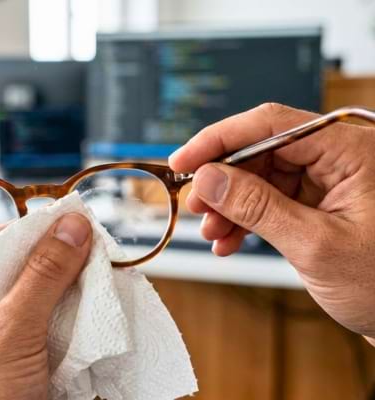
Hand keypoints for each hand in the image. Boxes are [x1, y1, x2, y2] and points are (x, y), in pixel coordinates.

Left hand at [0, 213, 91, 399]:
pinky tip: (99, 308)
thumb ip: (40, 278)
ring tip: (101, 272)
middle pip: (17, 276)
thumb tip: (68, 229)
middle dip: (55, 263)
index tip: (65, 218)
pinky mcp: (28, 367)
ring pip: (41, 303)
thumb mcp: (6, 335)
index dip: (26, 232)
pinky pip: (55, 332)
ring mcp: (0, 347)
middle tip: (91, 245)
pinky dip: (79, 321)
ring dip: (72, 292)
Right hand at [168, 103, 374, 343]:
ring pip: (260, 175)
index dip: (219, 140)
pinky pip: (270, 198)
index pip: (272, 125)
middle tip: (196, 205)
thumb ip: (258, 207)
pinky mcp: (319, 199)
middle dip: (222, 180)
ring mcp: (329, 178)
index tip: (184, 160)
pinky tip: (229, 238)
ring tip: (213, 231)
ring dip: (230, 204)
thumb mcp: (316, 245)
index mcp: (352, 151)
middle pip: (261, 149)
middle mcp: (340, 156)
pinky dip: (246, 218)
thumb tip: (209, 179)